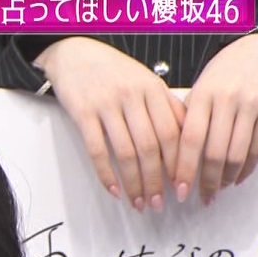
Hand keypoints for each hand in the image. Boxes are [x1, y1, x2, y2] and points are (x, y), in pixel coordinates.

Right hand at [34, 36, 185, 211]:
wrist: (73, 53)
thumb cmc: (111, 71)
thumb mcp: (145, 81)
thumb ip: (164, 107)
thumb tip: (184, 141)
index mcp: (153, 89)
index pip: (174, 133)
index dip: (178, 164)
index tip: (181, 186)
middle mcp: (133, 96)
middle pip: (152, 147)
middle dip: (157, 181)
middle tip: (158, 204)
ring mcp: (107, 105)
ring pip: (126, 152)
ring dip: (134, 183)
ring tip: (137, 202)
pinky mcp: (83, 113)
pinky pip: (97, 150)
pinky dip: (106, 174)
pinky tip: (113, 190)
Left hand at [175, 33, 257, 204]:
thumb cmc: (224, 72)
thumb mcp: (200, 88)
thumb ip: (186, 117)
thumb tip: (168, 156)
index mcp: (203, 95)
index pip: (189, 140)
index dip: (183, 169)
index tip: (177, 190)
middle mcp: (227, 100)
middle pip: (214, 153)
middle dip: (205, 182)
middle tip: (199, 198)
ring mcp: (251, 105)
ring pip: (236, 154)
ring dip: (225, 179)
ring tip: (216, 190)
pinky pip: (257, 148)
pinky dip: (246, 169)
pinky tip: (235, 178)